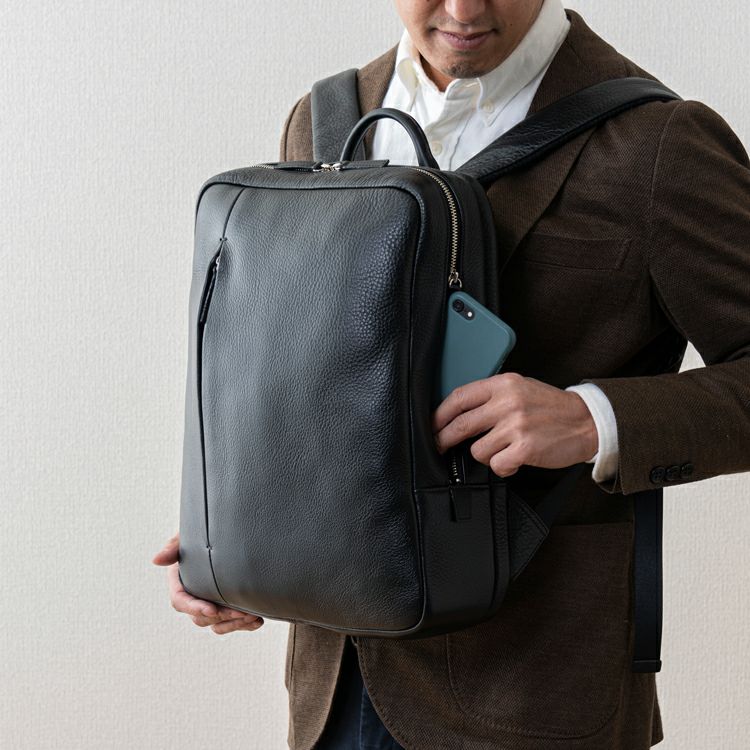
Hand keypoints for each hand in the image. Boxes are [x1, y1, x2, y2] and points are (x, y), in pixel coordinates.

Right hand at [152, 533, 263, 634]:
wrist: (222, 535)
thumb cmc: (200, 533)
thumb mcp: (186, 537)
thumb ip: (173, 547)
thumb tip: (156, 560)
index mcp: (180, 582)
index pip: (181, 601)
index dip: (195, 608)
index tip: (212, 609)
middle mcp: (193, 597)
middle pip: (200, 617)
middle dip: (221, 616)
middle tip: (242, 611)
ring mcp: (209, 603)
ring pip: (217, 625)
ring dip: (234, 624)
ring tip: (252, 616)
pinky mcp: (225, 607)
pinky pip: (231, 624)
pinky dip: (244, 625)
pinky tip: (257, 621)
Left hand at [431, 372, 597, 478]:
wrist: (587, 421)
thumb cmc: (551, 407)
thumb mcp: (520, 389)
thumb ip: (492, 397)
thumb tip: (457, 413)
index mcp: (503, 384)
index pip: (459, 397)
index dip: (439, 414)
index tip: (431, 425)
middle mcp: (508, 402)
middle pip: (460, 425)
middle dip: (444, 439)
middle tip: (439, 446)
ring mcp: (516, 425)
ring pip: (477, 449)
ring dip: (486, 455)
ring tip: (503, 450)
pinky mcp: (525, 448)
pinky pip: (496, 465)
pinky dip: (503, 468)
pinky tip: (514, 460)